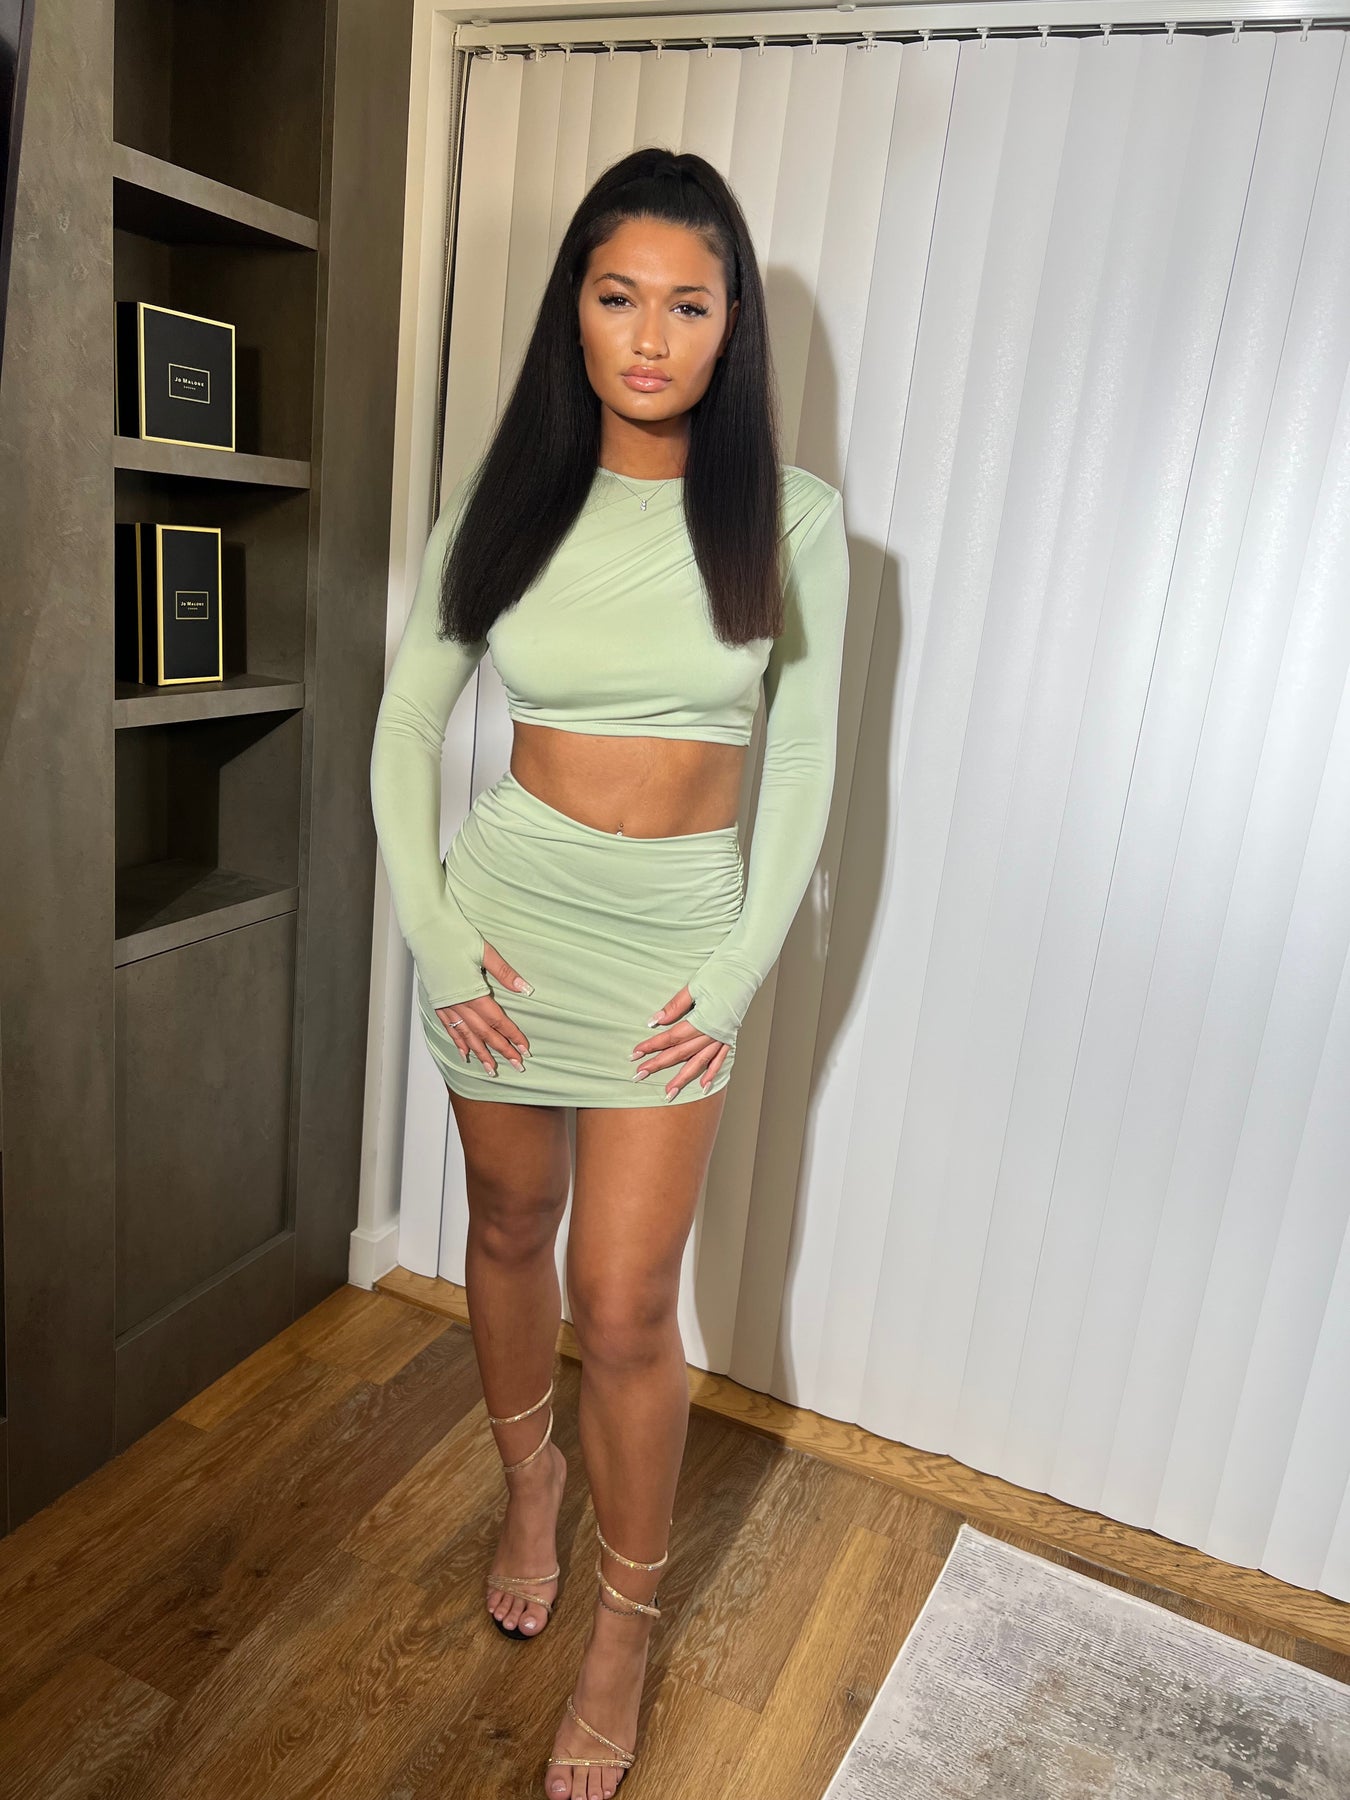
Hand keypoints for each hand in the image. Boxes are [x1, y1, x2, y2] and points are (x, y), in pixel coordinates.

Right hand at [435, 938, 531, 1076]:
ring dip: (481, 1053)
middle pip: (484, 1033)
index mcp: (472, 992)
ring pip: (466, 1035)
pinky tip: (465, 1053)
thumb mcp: (484, 951)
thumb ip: (504, 973)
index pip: (497, 1020)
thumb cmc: (454, 935)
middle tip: (517, 1066)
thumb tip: (525, 989)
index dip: (512, 1036)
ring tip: (492, 1070)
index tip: (524, 1050)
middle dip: (501, 1050)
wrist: (425, 930)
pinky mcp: (437, 1001)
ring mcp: (445, 1004)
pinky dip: (458, 1042)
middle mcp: (458, 1003)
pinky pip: (449, 1027)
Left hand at [631, 985, 731, 1099]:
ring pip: (699, 1062)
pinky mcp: (729, 1035)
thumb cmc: (720, 974)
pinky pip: (720, 1059)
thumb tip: (655, 1021)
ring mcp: (723, 1036)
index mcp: (703, 1020)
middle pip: (681, 1053)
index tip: (635, 1053)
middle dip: (659, 1065)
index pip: (672, 1037)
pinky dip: (711, 1073)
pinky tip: (704, 1086)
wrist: (746, 970)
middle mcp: (713, 1033)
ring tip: (669, 1093)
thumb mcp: (694, 986)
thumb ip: (675, 1006)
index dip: (652, 1045)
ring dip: (683, 1078)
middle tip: (639, 1075)